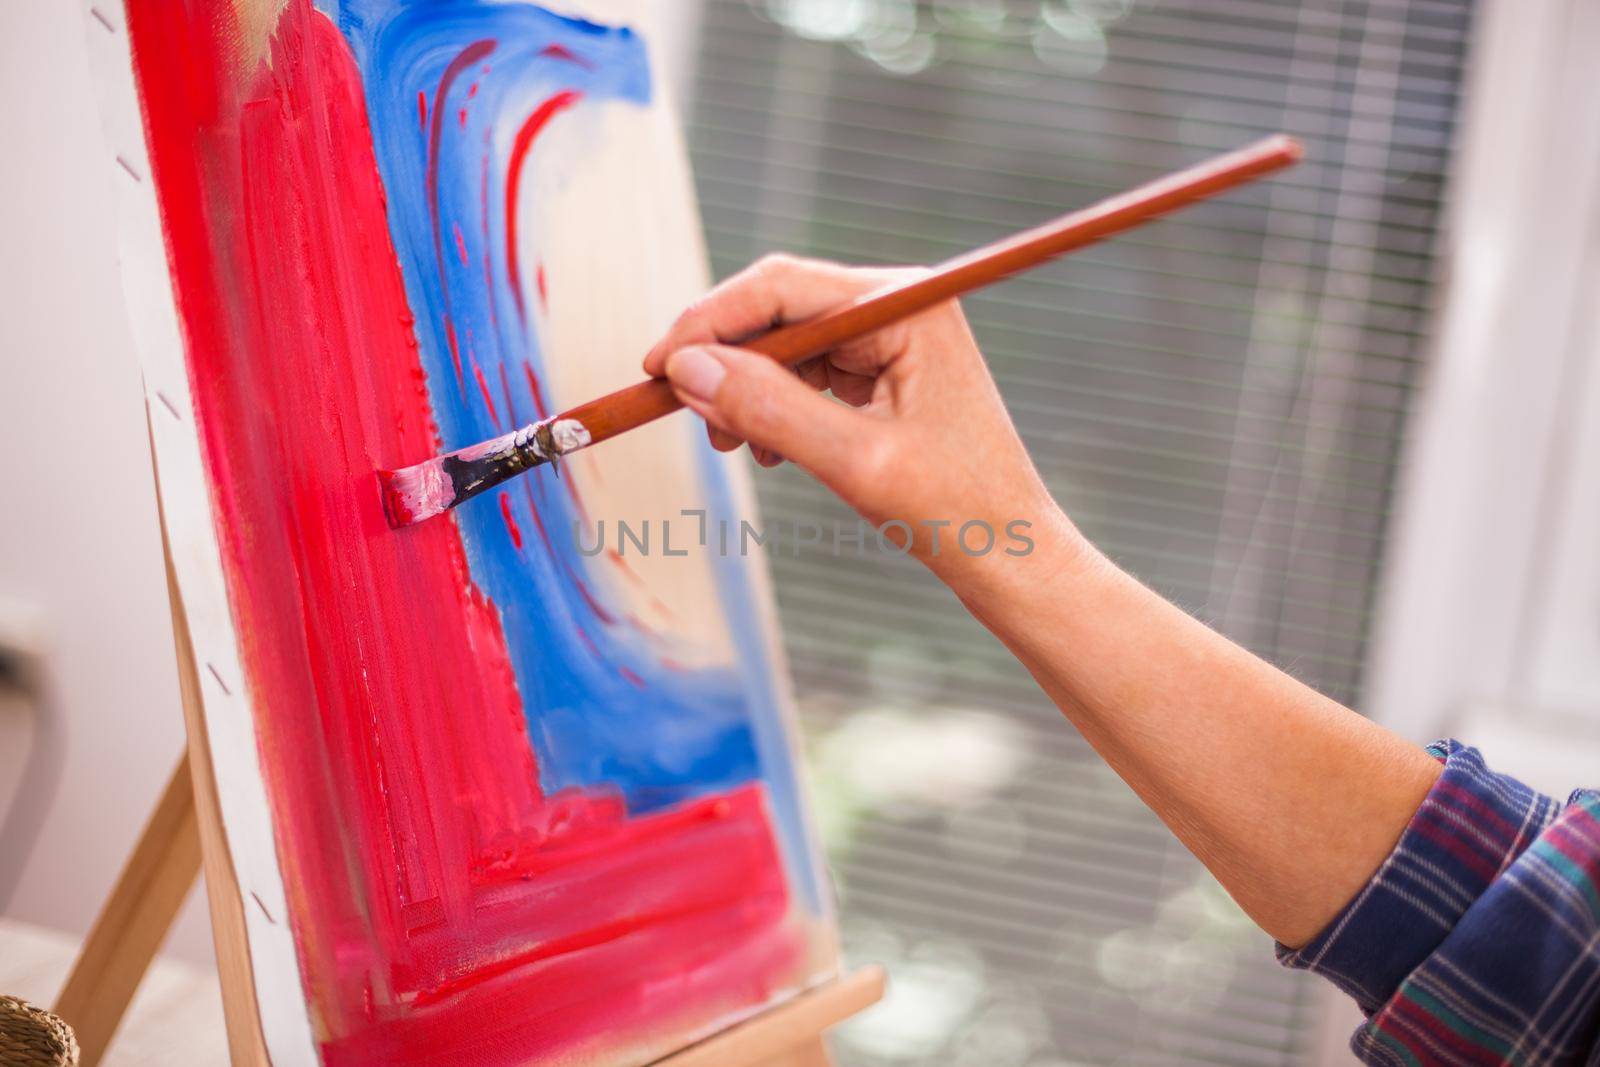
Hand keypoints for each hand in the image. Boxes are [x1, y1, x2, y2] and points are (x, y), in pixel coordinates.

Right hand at [643, 254, 1077, 586]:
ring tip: (730, 444)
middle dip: (726, 359)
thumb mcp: (853, 462)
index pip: (782, 287)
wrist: (1011, 555)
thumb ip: (770, 408)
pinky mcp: (886, 372)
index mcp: (905, 305)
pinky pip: (808, 373)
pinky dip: (775, 405)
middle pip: (780, 308)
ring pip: (787, 343)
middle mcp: (899, 306)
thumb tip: (685, 367)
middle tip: (684, 413)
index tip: (655, 367)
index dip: (709, 322)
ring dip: (747, 388)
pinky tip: (765, 449)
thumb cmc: (953, 511)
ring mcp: (892, 338)